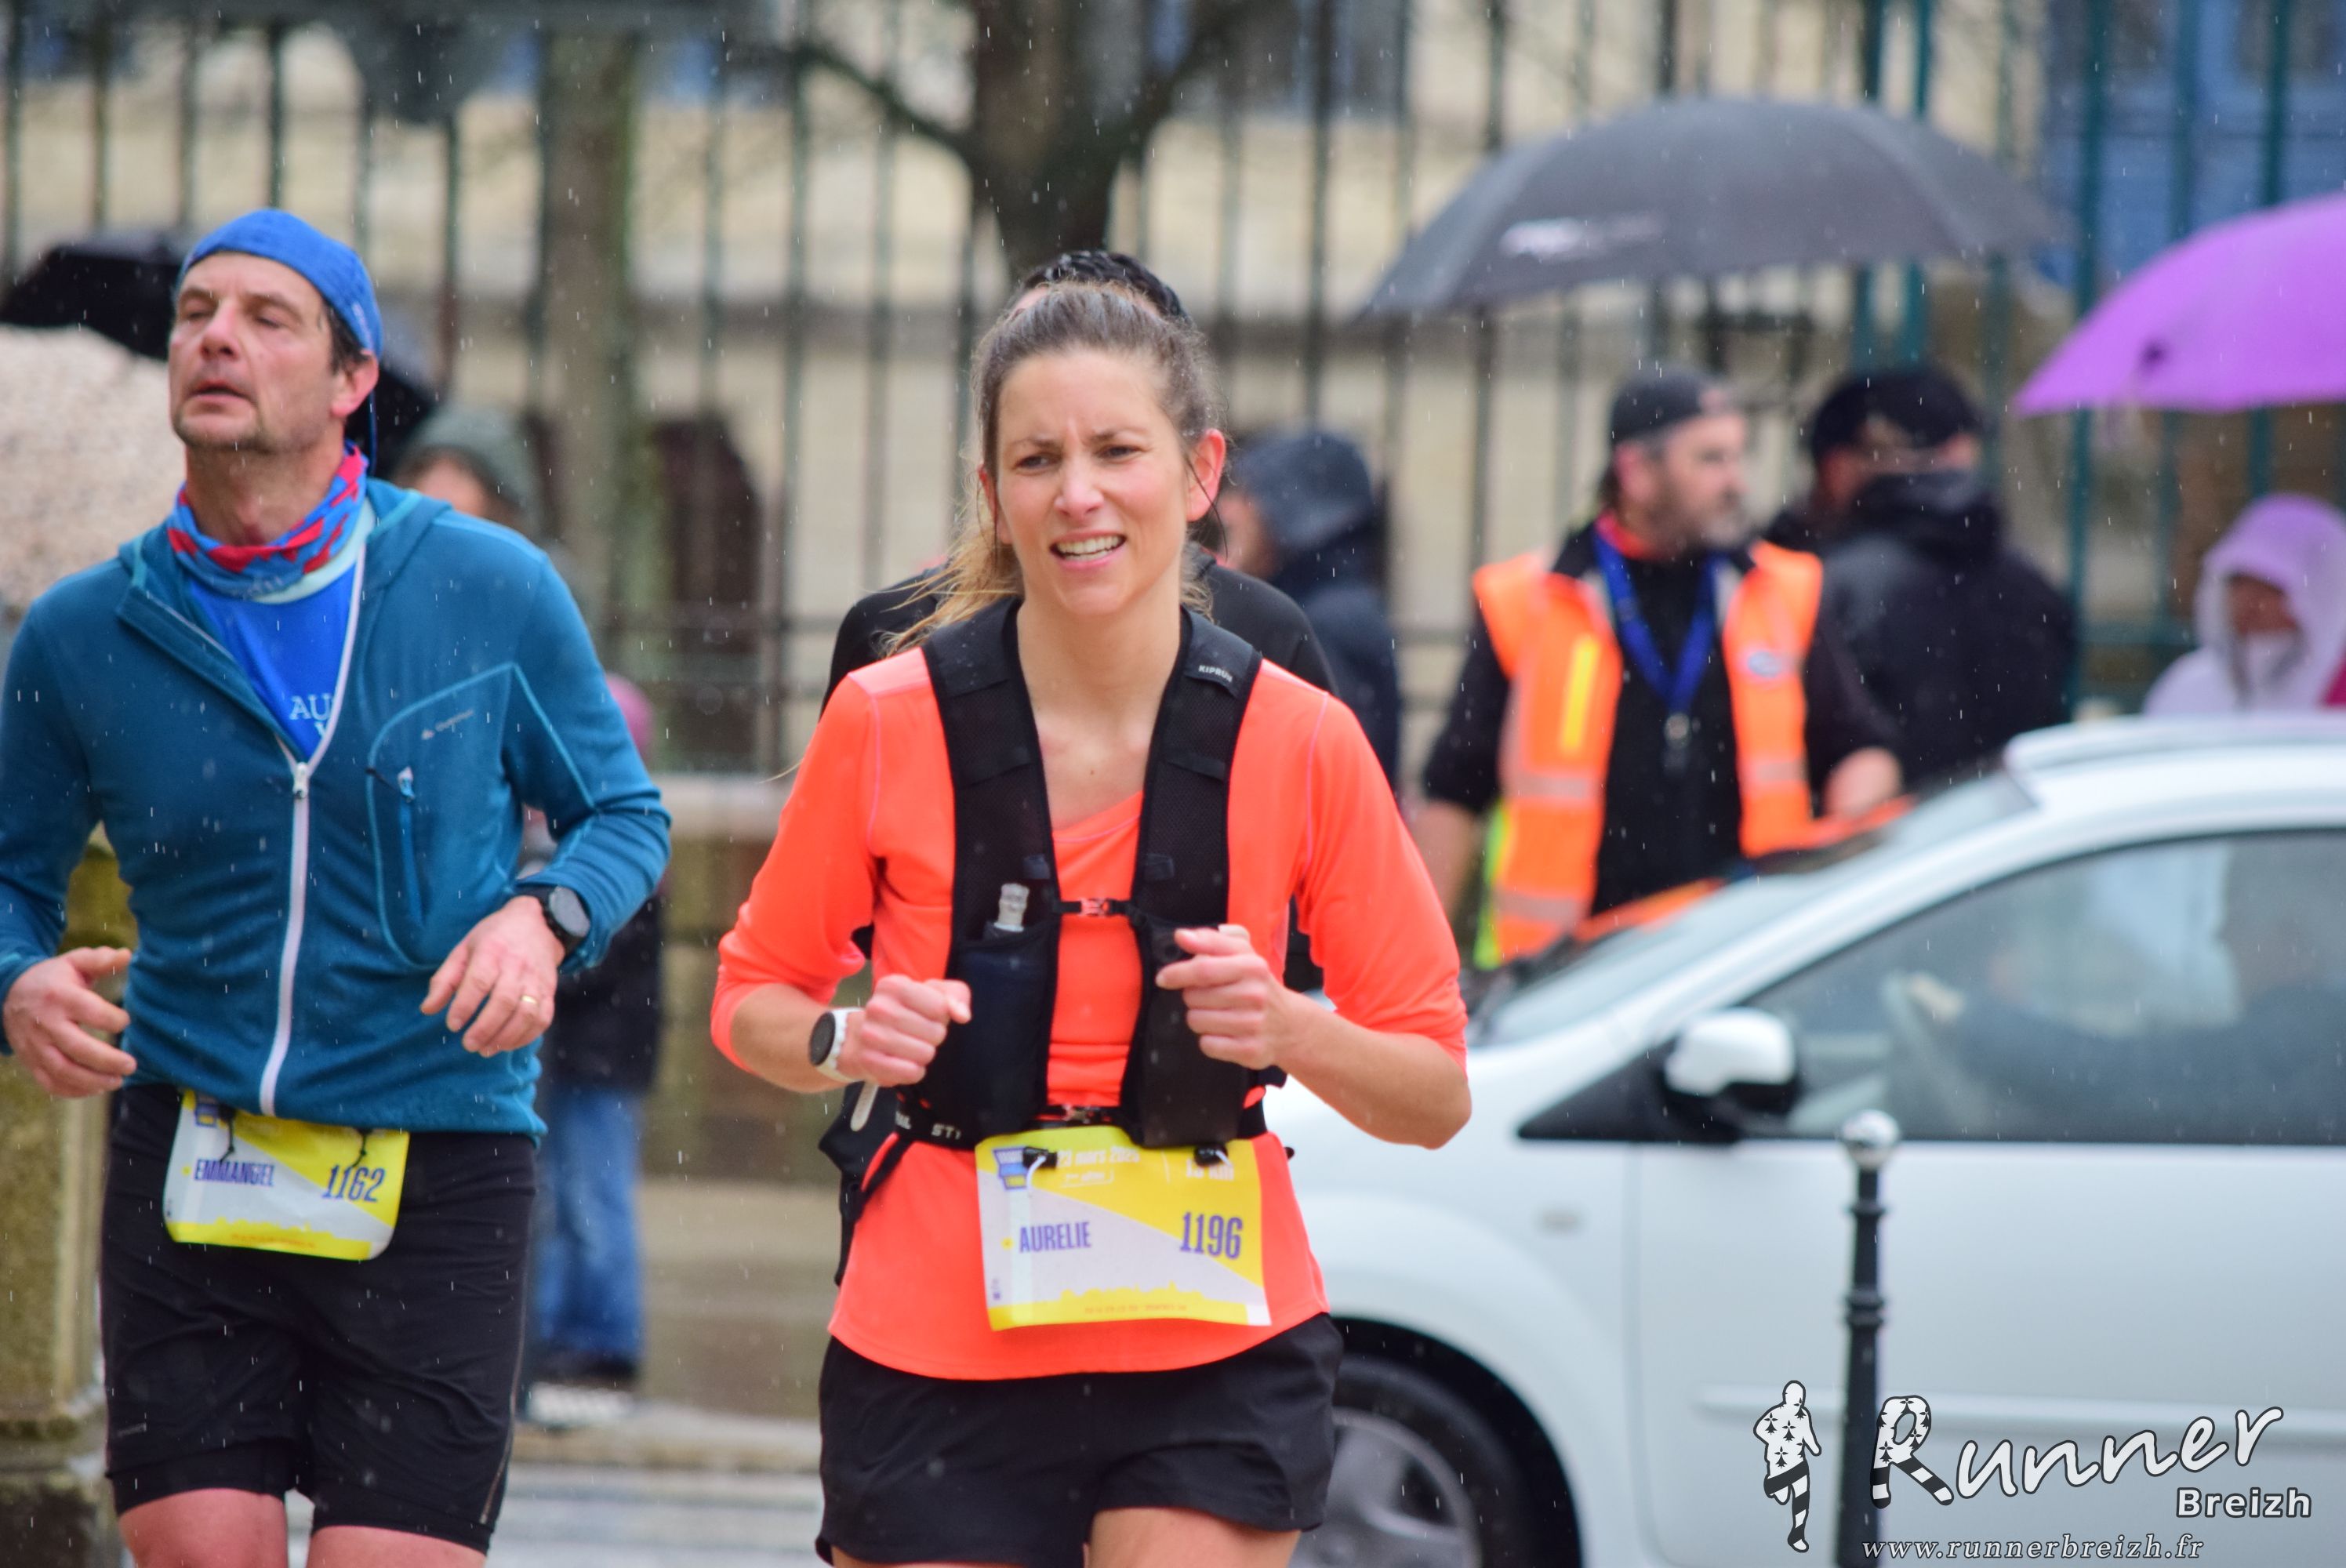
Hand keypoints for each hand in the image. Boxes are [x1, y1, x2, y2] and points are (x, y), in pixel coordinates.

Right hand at [4, 947, 135, 1097]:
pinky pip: (49, 1082)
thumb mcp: (74, 962)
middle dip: (106, 1060)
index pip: (89, 1011)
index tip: (127, 1021)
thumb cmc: (54, 979)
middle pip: (76, 1048)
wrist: (9, 993)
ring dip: (91, 1081)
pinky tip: (95, 1089)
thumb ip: (100, 960)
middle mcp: (45, 1024)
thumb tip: (127, 955)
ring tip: (117, 1081)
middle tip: (131, 1065)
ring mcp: (35, 1045)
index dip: (113, 1019)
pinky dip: (72, 1091)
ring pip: (62, 1071)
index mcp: (59, 997)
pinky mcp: (30, 1060)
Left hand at [422, 896, 563, 1055]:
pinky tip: (508, 1044)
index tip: (453, 1025)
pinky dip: (526, 1036)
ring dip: (506, 1036)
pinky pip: (543, 1018)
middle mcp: (517, 966)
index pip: (479, 982)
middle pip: (504, 1001)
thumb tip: (427, 1009)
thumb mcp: (464, 950)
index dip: (465, 1006)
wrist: (538, 925)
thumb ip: (445, 980)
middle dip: (485, 1028)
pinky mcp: (549, 992)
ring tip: (486, 1049)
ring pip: (526, 1013)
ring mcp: (536, 980)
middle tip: (468, 1045)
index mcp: (491, 952)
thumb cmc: (494, 939)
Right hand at [841, 975, 971, 1087]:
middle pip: (936, 1032)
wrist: (862, 1037)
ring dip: (925, 1053)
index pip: (941, 1007)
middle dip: (935, 1036)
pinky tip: (905, 1061)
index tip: (928, 1014)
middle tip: (919, 1033)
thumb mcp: (932, 993)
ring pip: (925, 1054)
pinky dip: (915, 1070)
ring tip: (911, 1046)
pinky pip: (911, 1072)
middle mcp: (878, 1007)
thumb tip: (963, 1015)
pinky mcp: (869, 1061)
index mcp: (894, 985)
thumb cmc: (906, 1012)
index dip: (942, 1015)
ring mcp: (871, 1035)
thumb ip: (955, 996)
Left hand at [1155, 924, 1294, 1071]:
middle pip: (1194, 997)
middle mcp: (1255, 994)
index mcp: (1252, 967)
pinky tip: (1225, 1033)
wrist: (1291, 1025)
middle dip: (1192, 996)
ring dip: (1199, 1018)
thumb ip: (1211, 941)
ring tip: (1218, 1014)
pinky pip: (1207, 1044)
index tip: (1164, 978)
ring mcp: (1253, 1024)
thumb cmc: (1258, 985)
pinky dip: (1209, 1040)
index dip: (1177, 973)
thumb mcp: (1243, 955)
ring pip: (1196, 1021)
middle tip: (1209, 996)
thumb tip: (1182, 936)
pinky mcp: (1250, 1050)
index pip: (1203, 968)